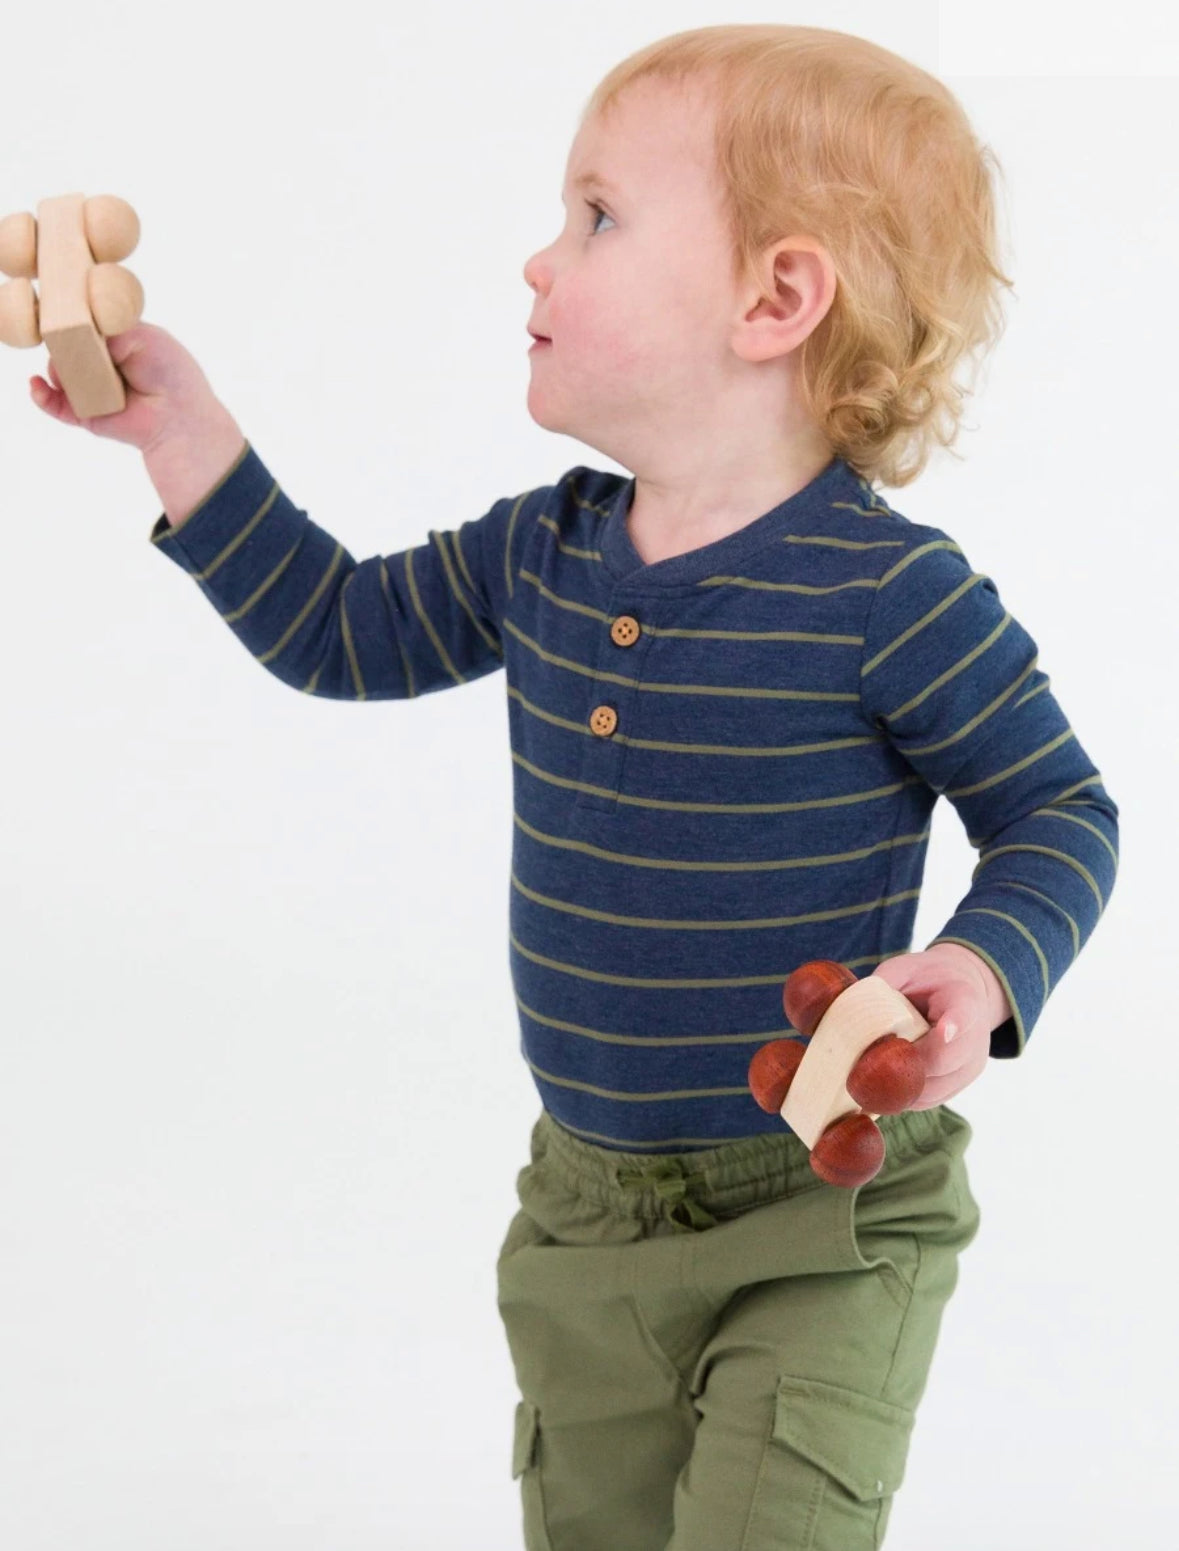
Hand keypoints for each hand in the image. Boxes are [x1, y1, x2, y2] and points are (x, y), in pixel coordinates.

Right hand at [28, 321, 225, 452]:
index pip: (84, 326)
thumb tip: (75, 329)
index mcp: (114, 343)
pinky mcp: (84, 414)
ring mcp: (90, 389)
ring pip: (59, 372)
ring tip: (79, 369)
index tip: (66, 311)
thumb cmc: (169, 372)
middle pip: (66, 346)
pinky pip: (54, 404)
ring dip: (60, 367)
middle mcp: (99, 365)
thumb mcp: (141, 334)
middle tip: (75, 343)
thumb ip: (105, 326)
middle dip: (64, 342)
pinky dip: (42, 394)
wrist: (178, 415)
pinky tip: (38, 385)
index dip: (74, 319)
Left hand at [869, 943, 1008, 1108]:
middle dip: (904, 1064)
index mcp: (963, 998)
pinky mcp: (961, 1083)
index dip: (953, 1025)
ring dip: (902, 1085)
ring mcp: (971, 1064)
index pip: (963, 1014)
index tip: (943, 1031)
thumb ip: (884, 988)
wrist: (964, 989)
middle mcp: (975, 1036)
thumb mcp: (905, 970)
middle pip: (944, 1060)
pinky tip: (883, 1085)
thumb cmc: (928, 979)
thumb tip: (849, 1012)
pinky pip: (931, 1099)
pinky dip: (906, 1096)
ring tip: (869, 1077)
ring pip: (935, 1088)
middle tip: (868, 1064)